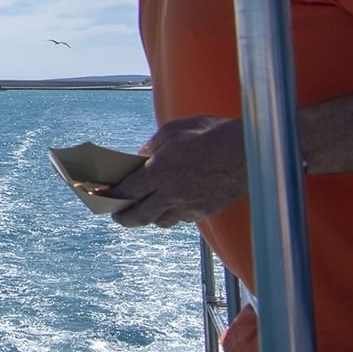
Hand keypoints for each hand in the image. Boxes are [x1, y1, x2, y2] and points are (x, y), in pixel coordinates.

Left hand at [109, 115, 246, 228]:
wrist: (249, 151)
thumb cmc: (211, 135)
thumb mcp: (174, 131)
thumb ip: (151, 147)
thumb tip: (138, 159)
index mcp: (160, 172)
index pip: (127, 191)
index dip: (112, 195)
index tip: (103, 196)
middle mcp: (172, 194)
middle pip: (140, 216)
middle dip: (124, 217)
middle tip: (117, 215)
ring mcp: (190, 206)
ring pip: (161, 221)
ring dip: (149, 217)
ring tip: (143, 209)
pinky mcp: (205, 211)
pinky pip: (181, 218)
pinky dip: (171, 213)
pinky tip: (170, 203)